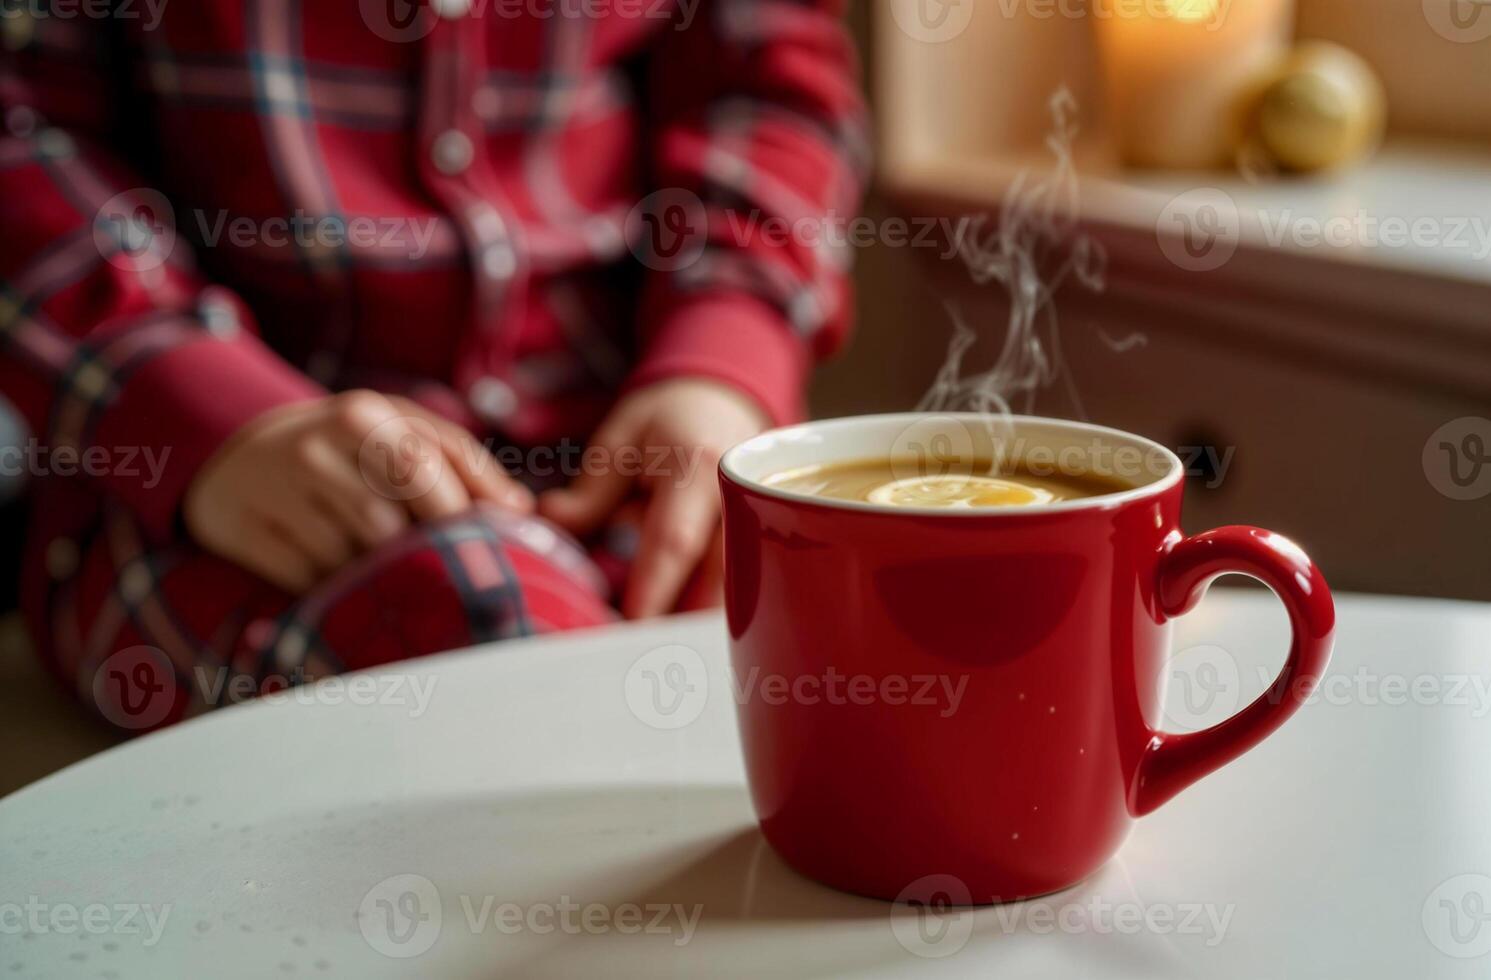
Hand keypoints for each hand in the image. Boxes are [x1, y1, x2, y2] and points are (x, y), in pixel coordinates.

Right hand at [184, 389, 531, 592]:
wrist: (238, 452)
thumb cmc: (349, 445)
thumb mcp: (403, 431)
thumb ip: (465, 464)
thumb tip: (520, 509)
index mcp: (363, 416)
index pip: (424, 475)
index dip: (458, 520)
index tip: (484, 550)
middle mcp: (314, 449)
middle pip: (387, 530)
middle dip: (418, 556)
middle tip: (438, 573)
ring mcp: (274, 493)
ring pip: (353, 562)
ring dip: (377, 574)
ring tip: (379, 561)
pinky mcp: (243, 533)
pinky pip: (312, 583)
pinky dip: (335, 588)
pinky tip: (336, 570)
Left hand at [539, 378, 767, 617]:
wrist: (723, 403)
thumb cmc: (668, 420)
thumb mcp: (621, 439)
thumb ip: (592, 490)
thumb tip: (553, 522)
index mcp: (700, 468)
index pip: (675, 541)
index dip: (654, 588)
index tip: (631, 626)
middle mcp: (740, 501)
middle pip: (718, 580)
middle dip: (678, 618)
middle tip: (632, 645)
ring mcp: (761, 523)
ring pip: (735, 590)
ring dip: (691, 616)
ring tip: (648, 630)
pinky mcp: (763, 542)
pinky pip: (737, 586)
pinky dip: (703, 606)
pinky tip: (672, 613)